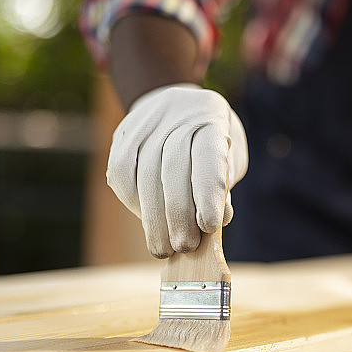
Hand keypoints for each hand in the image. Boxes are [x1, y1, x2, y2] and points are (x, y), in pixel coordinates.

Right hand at [106, 84, 247, 257]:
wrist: (179, 105)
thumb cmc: (211, 141)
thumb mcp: (230, 157)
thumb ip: (223, 186)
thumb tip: (220, 220)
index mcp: (211, 118)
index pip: (208, 157)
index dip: (208, 194)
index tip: (209, 228)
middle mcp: (177, 114)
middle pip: (173, 167)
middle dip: (178, 214)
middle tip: (184, 247)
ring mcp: (146, 122)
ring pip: (144, 173)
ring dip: (153, 217)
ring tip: (163, 246)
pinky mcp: (123, 134)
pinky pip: (121, 172)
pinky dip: (132, 202)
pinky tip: (144, 220)